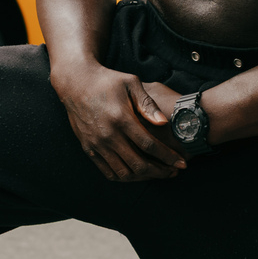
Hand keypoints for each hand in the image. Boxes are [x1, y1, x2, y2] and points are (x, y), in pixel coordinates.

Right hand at [50, 60, 185, 182]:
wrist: (76, 83)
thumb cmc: (107, 81)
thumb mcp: (130, 83)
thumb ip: (148, 103)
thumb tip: (164, 122)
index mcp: (121, 118)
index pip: (149, 144)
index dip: (168, 156)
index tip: (182, 163)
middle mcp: (108, 135)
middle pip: (138, 164)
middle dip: (160, 171)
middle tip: (174, 172)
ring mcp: (96, 144)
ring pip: (124, 172)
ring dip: (144, 177)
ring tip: (158, 174)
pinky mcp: (88, 148)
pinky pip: (108, 172)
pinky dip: (125, 177)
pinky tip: (137, 174)